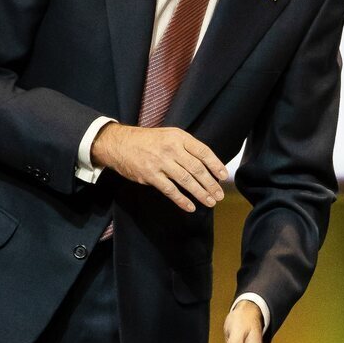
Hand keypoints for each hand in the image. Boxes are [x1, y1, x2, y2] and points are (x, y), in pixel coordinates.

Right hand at [91, 122, 228, 211]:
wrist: (119, 143)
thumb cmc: (147, 141)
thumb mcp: (168, 135)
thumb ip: (186, 147)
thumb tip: (206, 165)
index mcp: (178, 137)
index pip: (203, 151)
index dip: (215, 165)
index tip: (223, 176)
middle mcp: (171, 148)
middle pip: (197, 168)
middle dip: (210, 184)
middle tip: (219, 195)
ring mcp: (160, 162)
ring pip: (186, 180)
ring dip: (200, 193)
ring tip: (210, 202)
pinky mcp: (150, 175)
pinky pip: (170, 190)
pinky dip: (182, 200)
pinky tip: (190, 207)